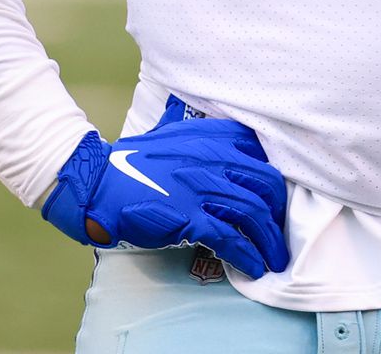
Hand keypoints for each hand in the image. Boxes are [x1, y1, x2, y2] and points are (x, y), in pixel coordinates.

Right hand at [42, 99, 289, 277]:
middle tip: (280, 228)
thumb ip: (194, 128)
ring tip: (276, 256)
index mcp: (214, 136)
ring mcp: (204, 188)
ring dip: (270, 238)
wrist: (100, 184)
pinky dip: (247, 254)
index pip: (260, 152)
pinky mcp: (192, 217)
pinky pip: (231, 238)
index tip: (274, 194)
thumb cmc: (134, 160)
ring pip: (254, 212)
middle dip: (279, 209)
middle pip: (266, 183)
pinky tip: (255, 267)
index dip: (272, 176)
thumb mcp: (171, 131)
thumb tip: (193, 114)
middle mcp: (215, 159)